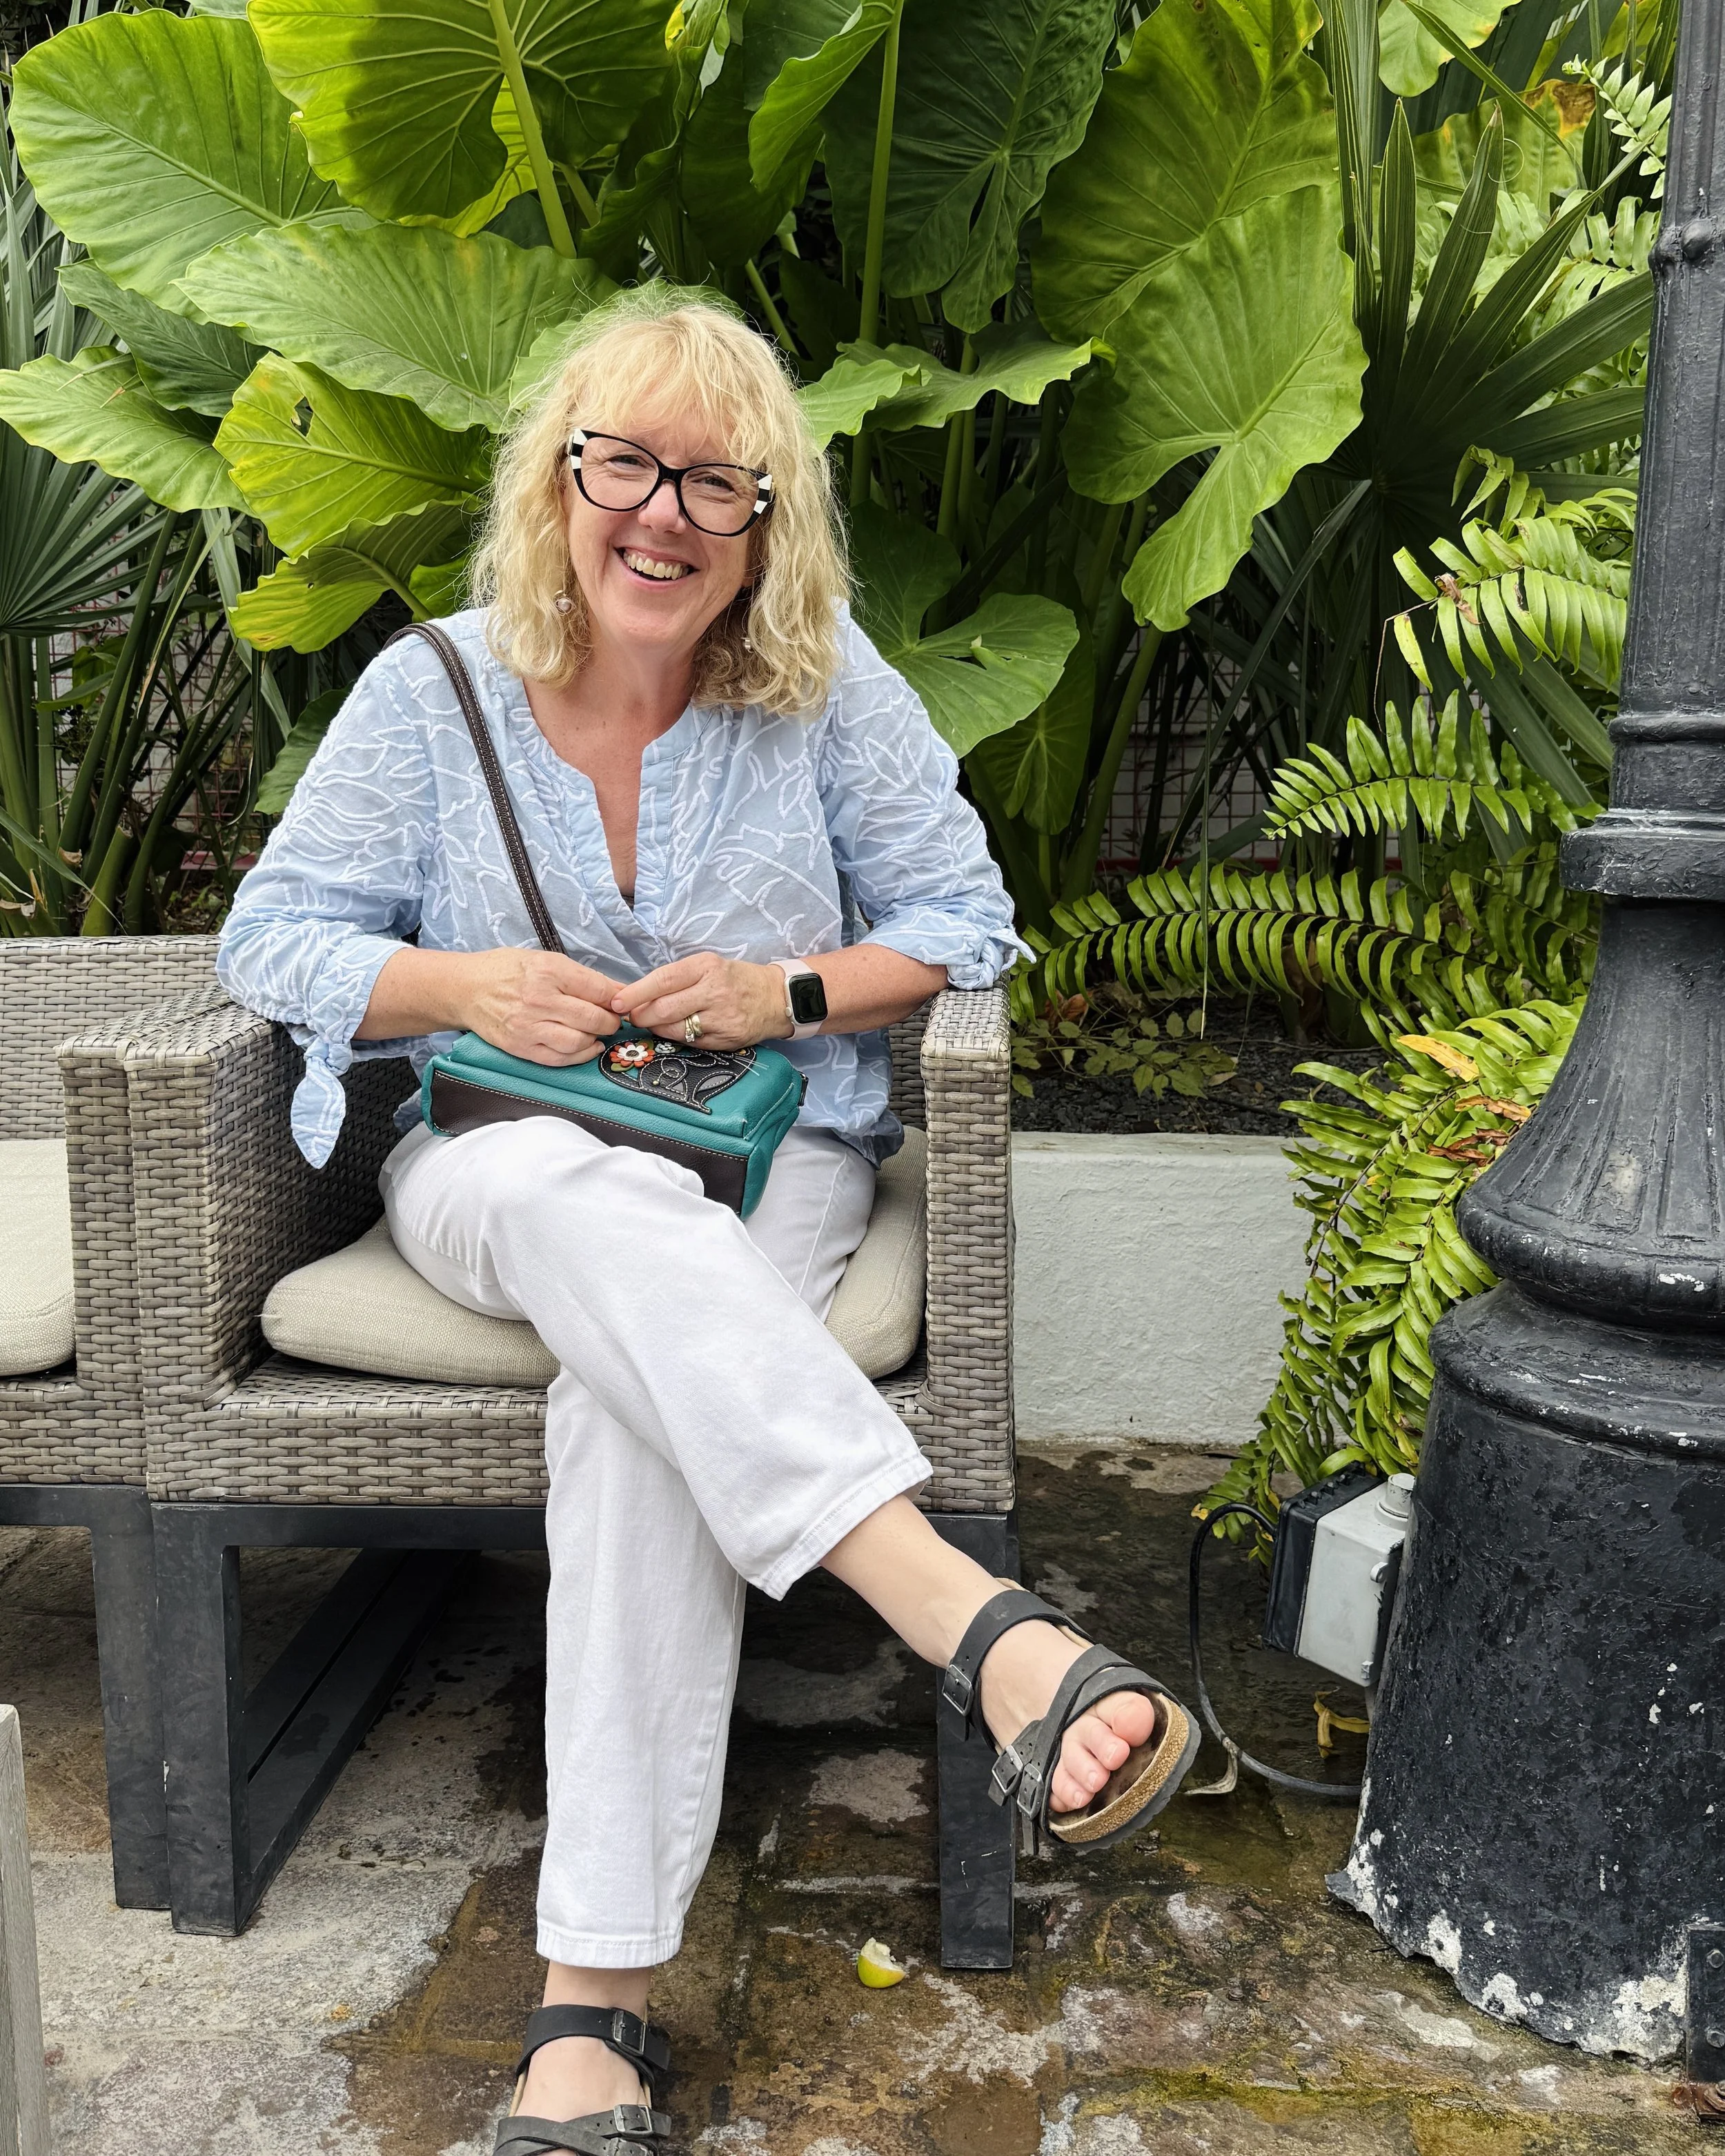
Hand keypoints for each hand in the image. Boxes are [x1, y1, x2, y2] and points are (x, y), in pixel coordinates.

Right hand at [457, 948, 621, 1064]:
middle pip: (593, 1018)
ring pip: (579, 1042)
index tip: (622, 1003)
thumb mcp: (545, 960)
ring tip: (597, 1032)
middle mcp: (539, 1000)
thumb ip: (582, 976)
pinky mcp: (521, 1047)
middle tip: (612, 1019)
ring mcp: (528, 1027)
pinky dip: (579, 1055)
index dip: (618, 999)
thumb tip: (619, 991)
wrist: (466, 989)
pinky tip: (586, 1046)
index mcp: (548, 972)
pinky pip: (559, 1059)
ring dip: (596, 1039)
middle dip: (611, 1021)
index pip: (599, 990)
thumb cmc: (507, 970)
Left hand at [608, 953, 792, 1049]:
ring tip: (652, 1022)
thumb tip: (638, 995)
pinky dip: (676, 1037)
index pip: (662, 980)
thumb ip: (677, 978)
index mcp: (706, 967)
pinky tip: (675, 1031)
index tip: (616, 1002)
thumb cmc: (735, 980)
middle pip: (664, 1008)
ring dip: (656, 1028)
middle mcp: (714, 991)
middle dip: (641, 1015)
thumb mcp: (709, 966)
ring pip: (674, 1029)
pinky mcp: (726, 1039)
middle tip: (632, 1016)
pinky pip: (690, 1042)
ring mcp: (721, 1018)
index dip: (635, 993)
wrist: (776, 998)